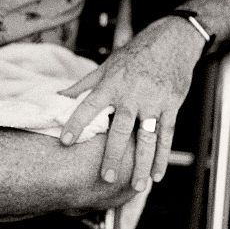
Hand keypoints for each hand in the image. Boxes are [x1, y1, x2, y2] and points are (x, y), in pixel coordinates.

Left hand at [58, 18, 204, 191]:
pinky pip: (166, 136)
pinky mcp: (171, 106)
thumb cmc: (134, 54)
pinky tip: (156, 175)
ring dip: (141, 164)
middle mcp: (132, 94)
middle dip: (112, 155)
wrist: (171, 42)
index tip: (64, 141)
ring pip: (146, 138)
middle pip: (120, 130)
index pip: (89, 106)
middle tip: (105, 177)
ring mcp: (153, 101)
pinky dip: (162, 157)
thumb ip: (84, 85)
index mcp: (112, 84)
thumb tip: (58, 95)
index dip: (76, 123)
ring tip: (135, 186)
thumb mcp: (107, 65)